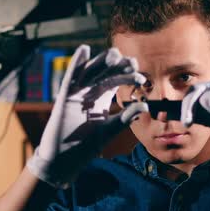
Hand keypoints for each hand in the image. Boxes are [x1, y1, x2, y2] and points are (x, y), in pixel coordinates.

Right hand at [28, 45, 147, 188]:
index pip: (115, 81)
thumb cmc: (84, 146)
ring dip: (102, 61)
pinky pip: (71, 77)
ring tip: (115, 54)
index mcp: (100, 99)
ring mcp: (77, 93)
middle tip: (132, 63)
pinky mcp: (65, 97)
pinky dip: (76, 63)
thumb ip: (125, 118)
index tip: (140, 77)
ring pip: (90, 71)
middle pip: (104, 72)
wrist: (64, 160)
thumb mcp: (109, 130)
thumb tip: (145, 105)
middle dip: (118, 66)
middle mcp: (89, 92)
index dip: (127, 76)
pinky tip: (84, 50)